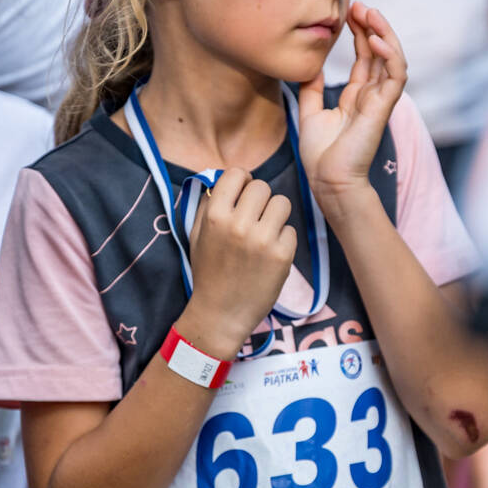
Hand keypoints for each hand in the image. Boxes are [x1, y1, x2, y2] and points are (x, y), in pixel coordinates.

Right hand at [177, 168, 297, 358]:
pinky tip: (270, 255)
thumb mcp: (197, 236)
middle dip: (260, 200)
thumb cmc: (208, 273)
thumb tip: (223, 178)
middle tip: (255, 218)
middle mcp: (239, 224)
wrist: (221, 314)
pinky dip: (283, 240)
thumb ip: (208, 204)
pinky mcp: (282, 255)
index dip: (242, 182)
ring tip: (265, 234)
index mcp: (215, 216)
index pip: (236, 174)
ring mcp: (262, 240)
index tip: (243, 194)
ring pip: (282, 203)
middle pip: (262, 187)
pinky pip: (290, 230)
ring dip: (275, 216)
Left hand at [299, 2, 406, 204]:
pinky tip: (375, 38)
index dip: (359, 33)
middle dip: (372, 26)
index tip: (349, 13)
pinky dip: (389, 54)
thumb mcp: (310, 112)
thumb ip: (312, 88)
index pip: (365, 57)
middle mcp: (372, 95)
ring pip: (392, 58)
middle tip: (359, 5)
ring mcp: (381, 100)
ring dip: (384, 33)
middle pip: (380, 52)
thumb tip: (311, 65)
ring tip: (370, 13)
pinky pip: (395, 75)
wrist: (328, 181)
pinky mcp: (384, 107)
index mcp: (357, 96)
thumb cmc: (321, 155)